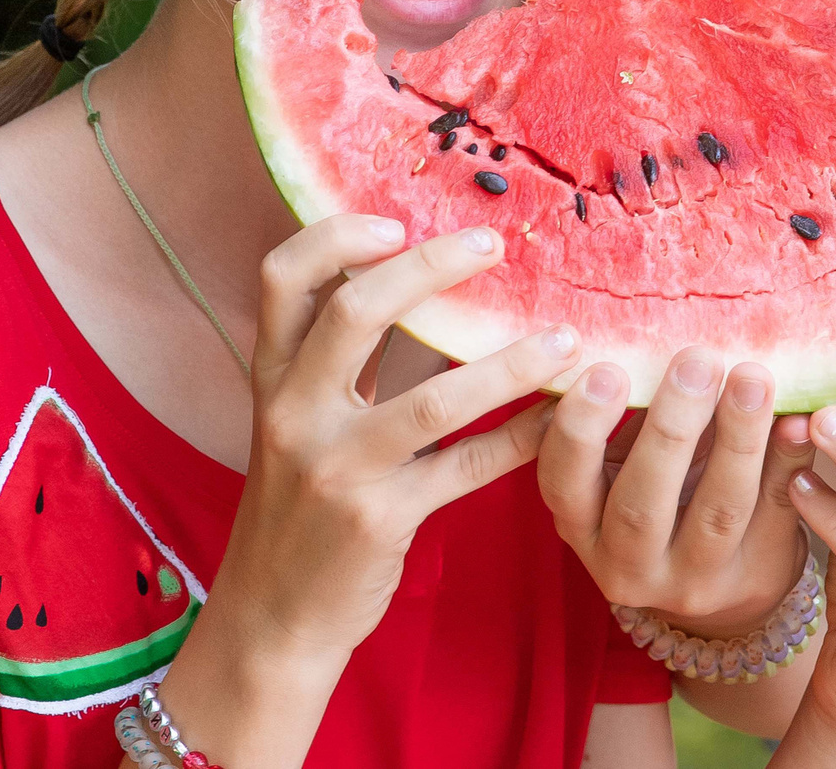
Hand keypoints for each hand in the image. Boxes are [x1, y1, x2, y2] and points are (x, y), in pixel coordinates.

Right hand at [207, 215, 581, 666]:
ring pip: (433, 399)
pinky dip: (521, 439)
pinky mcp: (380, 518)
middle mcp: (295, 413)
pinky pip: (466, 467)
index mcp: (272, 378)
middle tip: (494, 245)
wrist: (273, 616)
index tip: (395, 219)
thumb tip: (423, 282)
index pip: (281, 279)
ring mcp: (336, 467)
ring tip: (563, 340)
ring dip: (507, 363)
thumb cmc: (300, 504)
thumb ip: (343, 360)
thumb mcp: (299, 422)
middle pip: (355, 313)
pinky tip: (563, 418)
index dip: (335, 236)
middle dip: (429, 267)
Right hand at [540, 348, 816, 630]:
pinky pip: (776, 513)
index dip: (580, 430)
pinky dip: (788, 460)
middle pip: (641, 505)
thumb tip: (653, 341)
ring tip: (753, 378)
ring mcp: (695, 582)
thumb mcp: (625, 465)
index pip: (563, 482)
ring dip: (738, 439)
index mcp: (582, 525)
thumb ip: (631, 416)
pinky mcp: (755, 576)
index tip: (609, 369)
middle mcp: (628, 565)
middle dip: (671, 429)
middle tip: (698, 360)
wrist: (721, 582)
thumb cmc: (660, 492)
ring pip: (717, 511)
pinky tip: (799, 419)